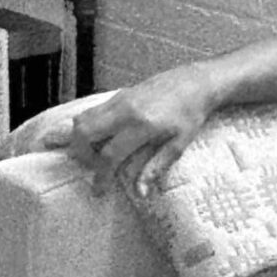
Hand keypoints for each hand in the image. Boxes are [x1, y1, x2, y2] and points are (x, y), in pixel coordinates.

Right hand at [65, 64, 215, 196]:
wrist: (195, 82)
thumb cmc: (190, 115)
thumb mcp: (178, 145)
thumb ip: (156, 168)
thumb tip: (140, 193)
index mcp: (142, 125)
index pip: (110, 154)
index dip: (101, 175)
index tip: (99, 190)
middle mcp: (124, 110)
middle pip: (84, 133)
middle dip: (82, 155)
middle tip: (93, 167)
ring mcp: (118, 99)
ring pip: (82, 119)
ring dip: (80, 140)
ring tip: (94, 153)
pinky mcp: (118, 94)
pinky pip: (90, 111)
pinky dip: (86, 127)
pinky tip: (98, 138)